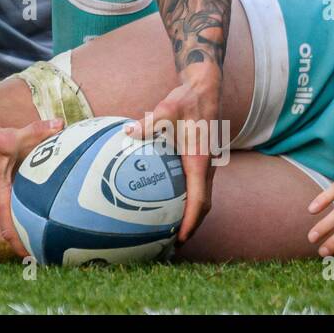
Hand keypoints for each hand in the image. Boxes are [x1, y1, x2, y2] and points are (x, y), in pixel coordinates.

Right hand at [0, 115, 63, 256]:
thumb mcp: (7, 137)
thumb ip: (34, 132)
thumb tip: (59, 124)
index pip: (8, 227)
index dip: (21, 245)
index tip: (36, 257)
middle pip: (11, 225)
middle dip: (29, 235)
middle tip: (53, 243)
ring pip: (8, 215)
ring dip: (23, 220)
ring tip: (47, 226)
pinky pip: (5, 205)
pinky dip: (17, 208)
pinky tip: (33, 203)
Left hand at [127, 74, 221, 242]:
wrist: (204, 89)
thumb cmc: (186, 99)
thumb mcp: (167, 108)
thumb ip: (149, 122)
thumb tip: (128, 131)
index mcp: (200, 160)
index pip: (200, 199)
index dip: (192, 221)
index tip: (182, 238)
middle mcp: (206, 166)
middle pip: (202, 205)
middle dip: (191, 225)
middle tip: (172, 243)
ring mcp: (204, 164)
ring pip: (201, 197)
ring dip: (190, 214)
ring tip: (170, 230)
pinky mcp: (199, 159)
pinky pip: (196, 186)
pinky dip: (187, 199)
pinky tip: (166, 201)